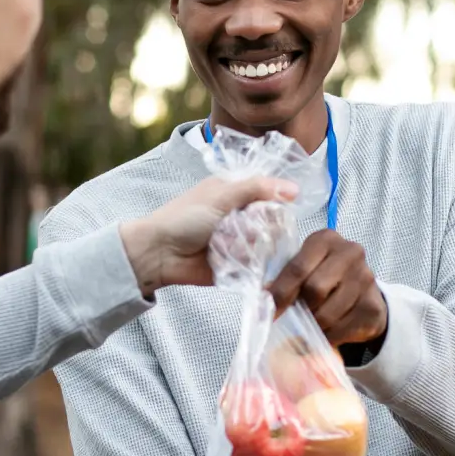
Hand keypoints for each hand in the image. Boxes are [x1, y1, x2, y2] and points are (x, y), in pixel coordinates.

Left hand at [120, 176, 296, 295]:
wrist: (159, 254)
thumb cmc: (184, 218)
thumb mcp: (222, 195)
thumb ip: (258, 189)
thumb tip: (295, 189)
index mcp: (235, 192)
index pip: (270, 193)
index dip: (277, 200)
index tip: (279, 205)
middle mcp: (240, 215)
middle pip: (273, 221)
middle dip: (264, 226)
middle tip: (247, 228)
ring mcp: (240, 241)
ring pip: (268, 244)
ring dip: (254, 246)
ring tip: (231, 245)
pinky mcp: (237, 265)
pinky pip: (257, 266)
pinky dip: (250, 264)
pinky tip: (236, 260)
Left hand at [268, 229, 386, 345]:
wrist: (363, 292)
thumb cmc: (323, 275)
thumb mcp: (305, 266)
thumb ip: (285, 277)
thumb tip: (264, 298)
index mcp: (325, 239)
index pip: (297, 268)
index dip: (280, 293)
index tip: (270, 311)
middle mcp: (350, 253)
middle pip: (314, 290)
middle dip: (301, 308)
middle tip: (297, 314)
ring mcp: (366, 279)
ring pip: (327, 314)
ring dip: (314, 325)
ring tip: (314, 321)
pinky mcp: (374, 306)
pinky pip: (341, 330)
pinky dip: (328, 336)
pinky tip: (329, 329)